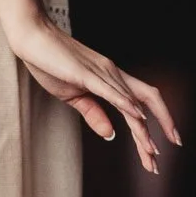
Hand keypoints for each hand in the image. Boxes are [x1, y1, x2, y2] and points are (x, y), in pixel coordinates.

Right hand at [5, 13, 180, 173]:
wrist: (32, 38)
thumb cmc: (50, 63)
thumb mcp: (73, 95)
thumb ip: (93, 114)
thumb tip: (111, 135)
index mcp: (111, 79)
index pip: (140, 104)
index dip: (153, 127)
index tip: (155, 153)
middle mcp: (114, 73)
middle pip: (149, 100)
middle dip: (163, 126)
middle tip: (163, 158)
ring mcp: (102, 72)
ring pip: (132, 103)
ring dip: (143, 130)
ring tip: (152, 153)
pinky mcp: (87, 73)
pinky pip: (112, 91)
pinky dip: (127, 106)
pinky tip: (139, 119)